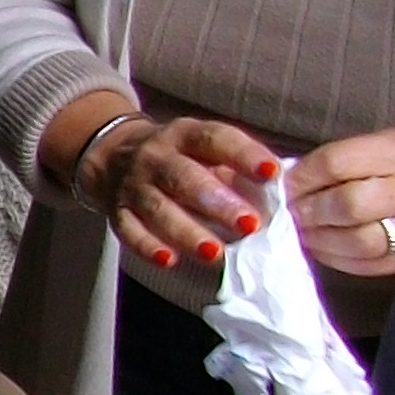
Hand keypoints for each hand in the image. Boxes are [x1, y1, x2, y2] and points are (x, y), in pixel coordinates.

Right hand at [84, 115, 279, 274]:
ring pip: (158, 207)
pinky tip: (169, 260)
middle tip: (249, 224)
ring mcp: (134, 184)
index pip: (215, 139)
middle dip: (218, 202)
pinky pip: (129, 230)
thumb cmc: (179, 156)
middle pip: (184, 177)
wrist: (114, 155)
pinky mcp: (117, 211)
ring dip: (187, 230)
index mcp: (185, 134)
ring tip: (214, 252)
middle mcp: (156, 156)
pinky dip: (148, 246)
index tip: (271, 173)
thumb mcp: (203, 149)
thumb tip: (279, 196)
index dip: (243, 155)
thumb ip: (235, 167)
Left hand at [287, 128, 394, 275]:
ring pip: (357, 240)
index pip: (336, 164)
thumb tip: (288, 180)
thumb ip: (342, 160)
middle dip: (308, 210)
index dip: (301, 177)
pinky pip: (367, 263)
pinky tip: (322, 247)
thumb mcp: (385, 144)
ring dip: (319, 238)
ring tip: (303, 232)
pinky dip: (335, 257)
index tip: (281, 185)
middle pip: (346, 205)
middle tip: (290, 213)